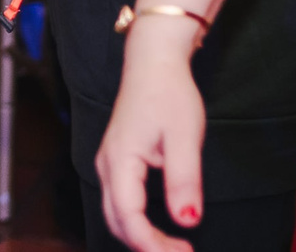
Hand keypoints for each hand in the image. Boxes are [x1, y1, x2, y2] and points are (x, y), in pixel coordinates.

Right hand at [95, 20, 209, 251]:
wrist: (153, 62)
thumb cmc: (169, 94)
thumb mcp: (184, 137)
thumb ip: (184, 179)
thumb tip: (188, 220)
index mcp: (120, 160)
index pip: (128, 216)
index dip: (152, 243)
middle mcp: (107, 165)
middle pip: (116, 221)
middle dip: (147, 246)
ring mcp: (108, 164)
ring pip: (115, 214)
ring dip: (141, 237)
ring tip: (176, 247)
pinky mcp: (117, 163)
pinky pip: (120, 203)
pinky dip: (137, 224)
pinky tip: (162, 229)